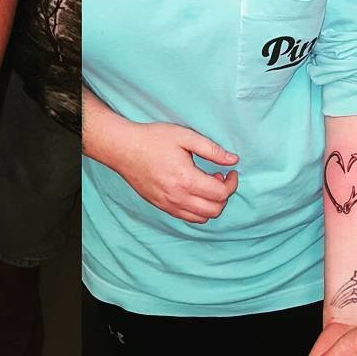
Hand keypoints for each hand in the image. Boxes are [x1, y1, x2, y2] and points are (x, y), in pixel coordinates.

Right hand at [115, 122, 238, 223]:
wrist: (123, 149)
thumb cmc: (153, 139)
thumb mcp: (185, 136)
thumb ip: (212, 150)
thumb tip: (233, 160)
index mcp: (186, 179)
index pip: (220, 194)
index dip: (231, 183)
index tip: (230, 171)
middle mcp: (178, 197)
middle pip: (214, 210)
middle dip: (224, 196)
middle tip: (219, 177)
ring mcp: (168, 205)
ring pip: (201, 219)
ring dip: (211, 205)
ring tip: (206, 184)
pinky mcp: (161, 206)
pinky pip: (186, 218)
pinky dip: (197, 210)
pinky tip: (193, 191)